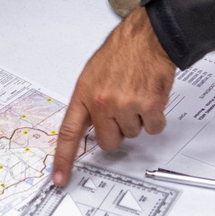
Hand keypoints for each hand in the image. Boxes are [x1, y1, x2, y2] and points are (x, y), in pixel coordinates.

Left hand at [52, 8, 177, 186]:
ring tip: (138, 93)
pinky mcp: (149, 105)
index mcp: (84, 93)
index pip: (69, 133)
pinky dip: (155, 117)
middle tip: (123, 108)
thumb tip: (89, 127)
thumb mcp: (93, 73)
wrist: (147, 36)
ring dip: (137, 119)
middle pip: (108, 141)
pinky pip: (153, 127)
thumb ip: (89, 101)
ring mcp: (126, 104)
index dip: (63, 159)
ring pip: (133, 134)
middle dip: (117, 130)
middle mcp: (103, 101)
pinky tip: (151, 96)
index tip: (59, 179)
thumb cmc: (122, 50)